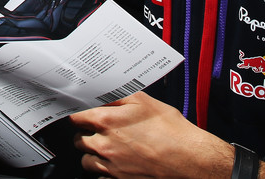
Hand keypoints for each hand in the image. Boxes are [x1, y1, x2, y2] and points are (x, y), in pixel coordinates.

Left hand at [70, 92, 240, 177]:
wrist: (190, 160)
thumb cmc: (171, 130)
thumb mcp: (144, 101)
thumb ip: (117, 96)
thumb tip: (98, 93)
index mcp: (105, 122)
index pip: (74, 117)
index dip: (78, 114)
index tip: (82, 113)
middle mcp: (104, 145)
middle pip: (77, 140)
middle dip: (86, 134)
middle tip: (99, 130)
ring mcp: (110, 166)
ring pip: (86, 160)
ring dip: (92, 153)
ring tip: (107, 147)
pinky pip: (99, 177)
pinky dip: (104, 170)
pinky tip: (117, 163)